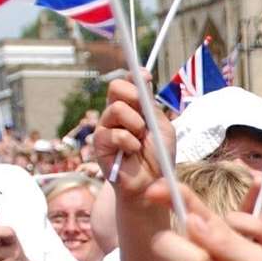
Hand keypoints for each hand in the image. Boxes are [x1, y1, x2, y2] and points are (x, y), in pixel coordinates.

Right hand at [93, 78, 171, 198]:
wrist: (152, 183)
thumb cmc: (159, 157)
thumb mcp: (161, 127)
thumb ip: (151, 105)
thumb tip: (144, 77)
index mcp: (134, 108)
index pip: (128, 83)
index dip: (135, 77)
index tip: (146, 77)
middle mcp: (118, 114)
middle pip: (116, 87)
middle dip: (133, 95)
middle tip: (144, 113)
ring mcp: (107, 127)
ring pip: (116, 108)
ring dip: (135, 124)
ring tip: (141, 139)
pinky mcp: (99, 144)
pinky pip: (113, 133)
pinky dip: (129, 142)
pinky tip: (133, 151)